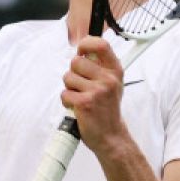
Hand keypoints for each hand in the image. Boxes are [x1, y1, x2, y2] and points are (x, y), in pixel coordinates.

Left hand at [62, 36, 126, 156]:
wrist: (111, 135)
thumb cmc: (107, 109)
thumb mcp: (112, 83)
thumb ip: (100, 66)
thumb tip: (81, 51)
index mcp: (115, 71)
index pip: (100, 44)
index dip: (86, 44)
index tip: (81, 51)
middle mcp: (108, 79)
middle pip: (76, 61)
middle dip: (73, 73)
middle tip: (81, 86)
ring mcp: (97, 91)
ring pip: (68, 77)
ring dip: (70, 88)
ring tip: (80, 97)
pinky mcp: (85, 103)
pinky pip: (64, 93)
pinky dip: (67, 101)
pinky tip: (77, 107)